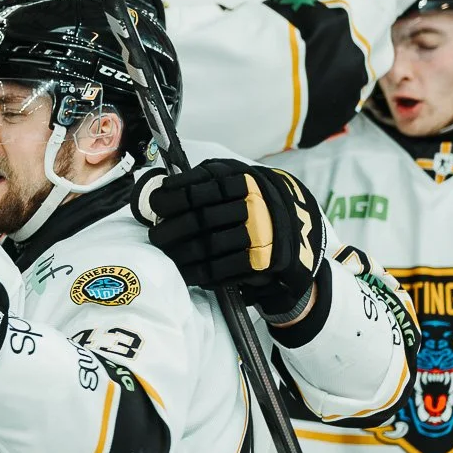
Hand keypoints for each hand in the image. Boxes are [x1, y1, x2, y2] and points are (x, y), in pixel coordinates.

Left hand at [135, 160, 325, 322]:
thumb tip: (161, 192)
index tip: (155, 204)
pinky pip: (222, 270)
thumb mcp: (235, 180)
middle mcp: (251, 204)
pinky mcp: (262, 259)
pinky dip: (200, 273)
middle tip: (156, 236)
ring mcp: (259, 232)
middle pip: (199, 219)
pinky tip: (186, 272)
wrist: (297, 228)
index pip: (197, 188)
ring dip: (181, 254)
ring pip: (208, 246)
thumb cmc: (252, 202)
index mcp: (240, 180)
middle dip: (170, 230)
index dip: (170, 198)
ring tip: (167, 255)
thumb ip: (204, 181)